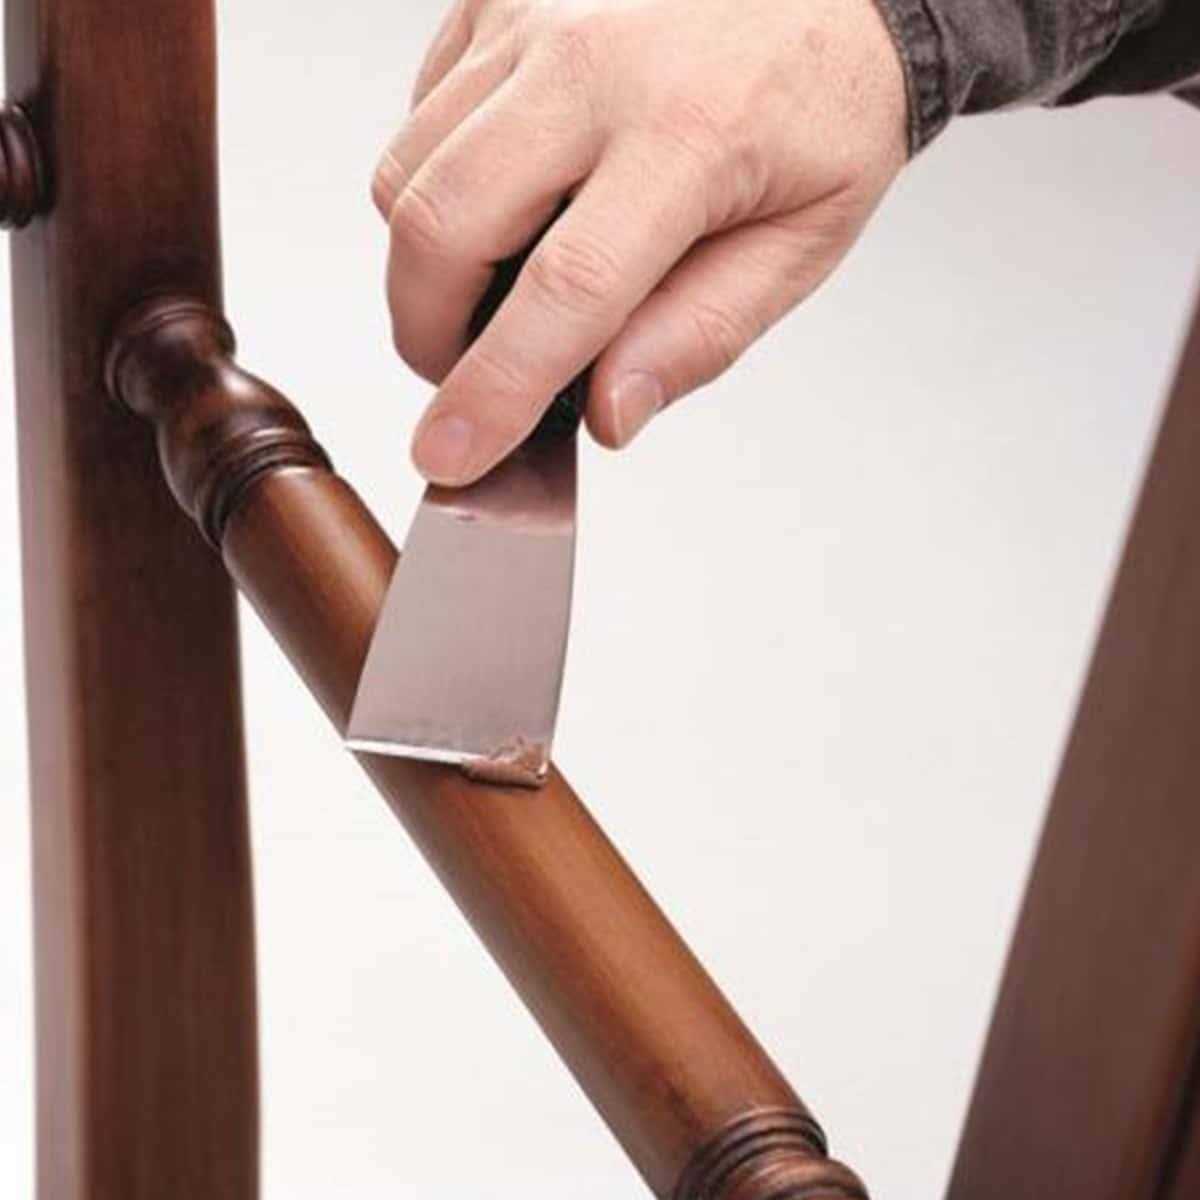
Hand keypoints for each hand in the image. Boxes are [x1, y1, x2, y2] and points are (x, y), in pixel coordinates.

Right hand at [373, 0, 907, 484]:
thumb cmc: (821, 109)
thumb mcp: (800, 244)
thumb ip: (700, 334)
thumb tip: (606, 413)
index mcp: (691, 132)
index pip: (565, 290)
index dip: (493, 390)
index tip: (449, 454)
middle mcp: (594, 62)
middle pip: (443, 227)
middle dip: (428, 336)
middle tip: (468, 376)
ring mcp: (532, 18)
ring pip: (407, 175)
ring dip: (427, 267)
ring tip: (501, 286)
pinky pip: (420, 118)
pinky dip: (437, 187)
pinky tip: (509, 200)